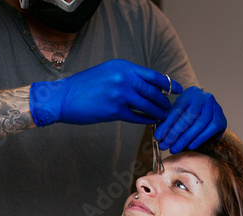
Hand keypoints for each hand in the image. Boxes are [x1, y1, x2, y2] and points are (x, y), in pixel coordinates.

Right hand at [29, 59, 181, 125]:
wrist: (64, 97)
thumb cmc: (85, 86)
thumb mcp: (108, 73)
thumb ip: (127, 77)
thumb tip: (147, 86)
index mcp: (123, 67)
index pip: (153, 75)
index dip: (168, 83)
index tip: (178, 89)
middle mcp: (124, 78)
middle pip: (153, 91)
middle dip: (164, 101)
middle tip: (169, 108)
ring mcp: (120, 95)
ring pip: (147, 105)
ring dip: (158, 112)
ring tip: (163, 116)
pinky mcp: (115, 111)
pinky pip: (137, 117)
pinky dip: (146, 120)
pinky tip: (151, 121)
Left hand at [155, 86, 226, 153]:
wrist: (210, 113)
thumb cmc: (191, 112)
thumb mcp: (180, 112)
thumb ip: (170, 121)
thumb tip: (159, 136)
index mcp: (190, 94)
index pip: (177, 110)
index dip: (166, 125)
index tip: (158, 137)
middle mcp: (204, 98)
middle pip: (187, 118)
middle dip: (174, 134)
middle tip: (165, 145)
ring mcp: (215, 108)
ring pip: (198, 125)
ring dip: (185, 139)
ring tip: (175, 148)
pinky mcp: (221, 119)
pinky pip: (208, 131)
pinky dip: (198, 140)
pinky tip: (189, 146)